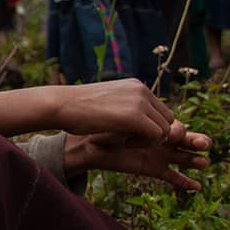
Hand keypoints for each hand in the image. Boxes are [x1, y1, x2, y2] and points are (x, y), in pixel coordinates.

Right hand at [43, 78, 179, 143]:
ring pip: (164, 129)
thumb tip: (137, 121)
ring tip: (126, 141)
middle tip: (130, 139)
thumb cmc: (77, 108)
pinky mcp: (135, 116)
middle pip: (167, 119)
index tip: (130, 132)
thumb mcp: (108, 101)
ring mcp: (139, 102)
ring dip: (149, 140)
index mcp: (136, 86)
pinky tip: (123, 142)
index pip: (160, 110)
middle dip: (153, 134)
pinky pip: (156, 136)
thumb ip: (126, 106)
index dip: (150, 126)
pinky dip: (143, 144)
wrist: (61, 105)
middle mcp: (141, 90)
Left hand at [67, 125, 211, 191]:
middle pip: (188, 140)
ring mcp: (160, 154)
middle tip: (204, 144)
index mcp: (158, 123)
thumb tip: (148, 130)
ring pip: (184, 158)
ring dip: (195, 160)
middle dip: (198, 141)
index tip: (169, 134)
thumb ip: (136, 128)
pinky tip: (196, 188)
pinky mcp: (154, 168)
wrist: (90, 143)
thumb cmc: (104, 127)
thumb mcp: (120, 125)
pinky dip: (184, 182)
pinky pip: (173, 177)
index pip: (177, 126)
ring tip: (203, 163)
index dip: (176, 131)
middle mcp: (163, 138)